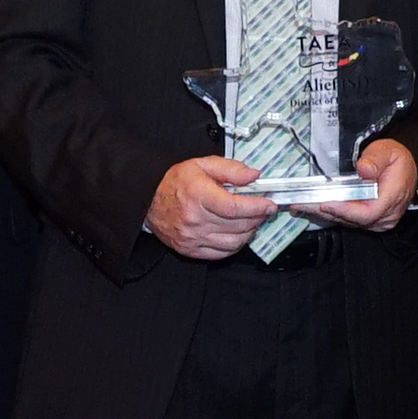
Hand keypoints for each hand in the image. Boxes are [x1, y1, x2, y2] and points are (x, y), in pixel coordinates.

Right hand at [149, 156, 274, 259]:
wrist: (149, 201)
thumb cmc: (175, 183)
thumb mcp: (202, 165)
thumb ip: (230, 169)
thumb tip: (253, 175)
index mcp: (198, 195)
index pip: (234, 206)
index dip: (256, 207)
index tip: (268, 204)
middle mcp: (195, 219)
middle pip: (237, 225)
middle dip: (257, 218)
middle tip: (263, 210)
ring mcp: (193, 237)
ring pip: (233, 242)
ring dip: (249, 232)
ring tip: (250, 221)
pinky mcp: (191, 249)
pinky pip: (222, 253)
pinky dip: (235, 245)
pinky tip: (237, 233)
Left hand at [308, 138, 416, 231]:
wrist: (405, 170)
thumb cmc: (397, 162)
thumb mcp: (388, 151)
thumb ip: (376, 159)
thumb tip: (364, 169)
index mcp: (393, 197)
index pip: (368, 212)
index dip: (345, 210)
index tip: (326, 203)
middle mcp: (386, 214)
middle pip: (353, 219)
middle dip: (326, 211)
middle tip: (302, 203)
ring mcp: (378, 220)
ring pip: (348, 221)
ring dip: (324, 213)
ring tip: (302, 205)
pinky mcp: (370, 221)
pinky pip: (349, 220)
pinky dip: (331, 213)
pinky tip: (314, 207)